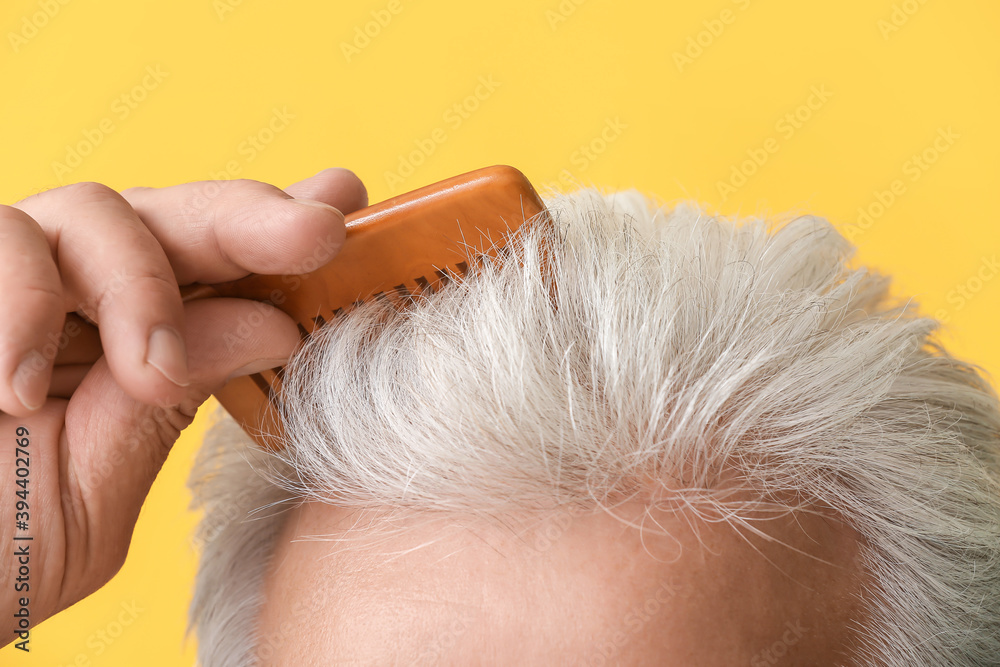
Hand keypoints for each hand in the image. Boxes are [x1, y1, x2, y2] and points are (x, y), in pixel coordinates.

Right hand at [0, 169, 367, 642]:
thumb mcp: (95, 483)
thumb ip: (170, 400)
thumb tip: (275, 324)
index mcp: (129, 343)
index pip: (218, 271)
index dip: (281, 233)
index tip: (347, 206)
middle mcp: (76, 297)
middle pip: (178, 216)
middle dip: (254, 219)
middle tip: (318, 231)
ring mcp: (11, 278)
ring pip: (97, 209)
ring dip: (141, 289)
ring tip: (147, 376)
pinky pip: (4, 237)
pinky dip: (26, 305)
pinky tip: (19, 387)